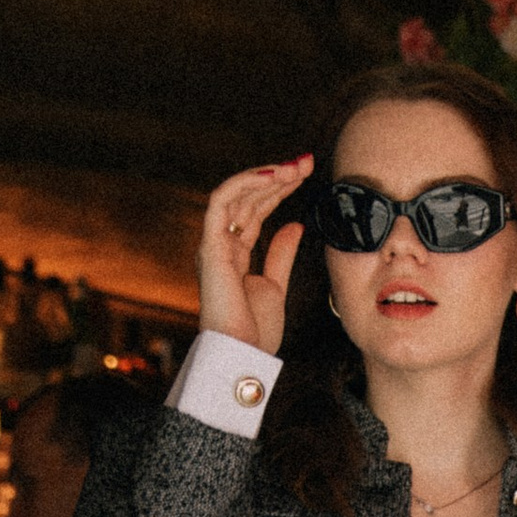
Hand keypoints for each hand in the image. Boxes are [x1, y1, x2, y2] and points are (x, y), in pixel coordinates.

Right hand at [199, 157, 311, 353]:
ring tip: (294, 167)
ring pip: (235, 195)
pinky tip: (273, 176)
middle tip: (305, 162)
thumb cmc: (255, 331)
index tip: (305, 175)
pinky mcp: (210, 246)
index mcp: (234, 254)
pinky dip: (244, 184)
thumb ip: (280, 254)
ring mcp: (213, 244)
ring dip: (264, 176)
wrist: (243, 354)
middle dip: (277, 177)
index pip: (254, 211)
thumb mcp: (276, 285)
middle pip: (247, 199)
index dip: (278, 190)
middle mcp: (220, 245)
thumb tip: (294, 225)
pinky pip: (221, 203)